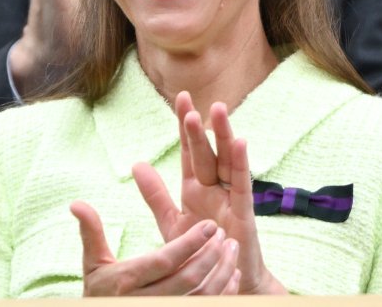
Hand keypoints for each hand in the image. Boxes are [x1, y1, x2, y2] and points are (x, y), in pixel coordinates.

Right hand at [70, 201, 240, 295]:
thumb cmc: (99, 294)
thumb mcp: (93, 264)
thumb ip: (91, 232)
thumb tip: (75, 202)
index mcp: (126, 283)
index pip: (164, 261)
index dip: (190, 243)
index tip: (209, 225)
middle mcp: (145, 303)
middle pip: (188, 280)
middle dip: (210, 255)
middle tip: (223, 234)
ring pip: (202, 298)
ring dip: (222, 273)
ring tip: (232, 249)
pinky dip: (224, 294)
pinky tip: (233, 275)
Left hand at [133, 92, 286, 294]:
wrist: (224, 283)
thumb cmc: (199, 252)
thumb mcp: (171, 221)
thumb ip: (155, 194)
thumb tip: (137, 163)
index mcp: (195, 186)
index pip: (189, 149)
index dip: (184, 125)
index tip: (181, 97)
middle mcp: (213, 186)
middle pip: (205, 151)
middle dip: (197, 126)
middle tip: (189, 100)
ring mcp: (230, 197)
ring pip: (226, 160)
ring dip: (222, 135)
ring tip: (217, 109)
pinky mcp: (244, 213)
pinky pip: (243, 184)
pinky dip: (242, 163)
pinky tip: (241, 141)